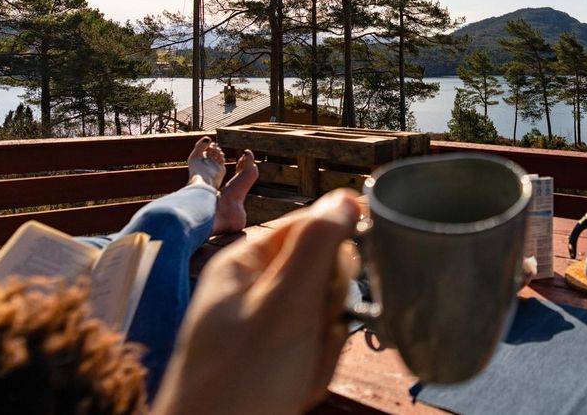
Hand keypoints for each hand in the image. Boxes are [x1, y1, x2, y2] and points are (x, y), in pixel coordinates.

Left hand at [151, 189, 360, 414]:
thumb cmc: (239, 382)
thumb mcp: (285, 304)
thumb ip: (318, 246)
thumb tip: (346, 198)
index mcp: (245, 262)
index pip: (311, 225)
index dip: (336, 250)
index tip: (340, 279)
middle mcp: (253, 289)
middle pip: (325, 272)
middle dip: (330, 307)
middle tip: (309, 334)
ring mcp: (264, 325)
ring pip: (327, 315)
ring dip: (324, 345)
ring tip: (298, 370)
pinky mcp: (275, 358)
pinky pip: (318, 349)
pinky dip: (316, 370)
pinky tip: (296, 388)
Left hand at [187, 136, 227, 188]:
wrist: (204, 181)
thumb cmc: (197, 169)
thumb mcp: (196, 154)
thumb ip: (200, 144)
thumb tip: (208, 138)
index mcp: (198, 159)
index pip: (204, 148)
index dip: (207, 144)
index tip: (208, 144)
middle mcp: (206, 162)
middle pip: (211, 150)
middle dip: (213, 147)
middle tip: (213, 147)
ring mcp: (213, 165)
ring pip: (217, 154)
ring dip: (218, 151)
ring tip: (216, 152)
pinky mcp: (220, 169)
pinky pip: (222, 160)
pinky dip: (221, 157)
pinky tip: (219, 157)